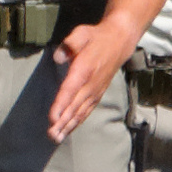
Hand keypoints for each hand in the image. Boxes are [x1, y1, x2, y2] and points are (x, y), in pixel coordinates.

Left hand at [43, 22, 125, 139]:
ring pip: (81, 111)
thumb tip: (58, 57)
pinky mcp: (98, 92)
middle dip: (62, 122)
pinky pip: (87, 110)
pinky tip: (70, 129)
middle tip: (51, 136)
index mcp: (84, 69)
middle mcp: (90, 84)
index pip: (70, 91)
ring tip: (57, 138)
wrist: (119, 41)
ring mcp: (95, 90)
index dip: (61, 106)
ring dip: (69, 125)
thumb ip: (69, 44)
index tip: (52, 119)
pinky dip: (79, 121)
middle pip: (74, 106)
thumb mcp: (81, 33)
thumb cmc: (96, 37)